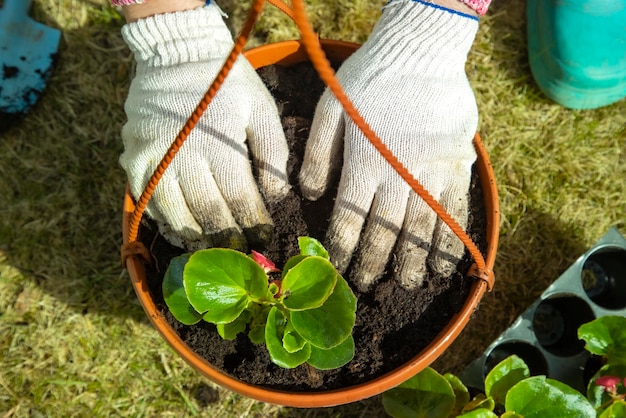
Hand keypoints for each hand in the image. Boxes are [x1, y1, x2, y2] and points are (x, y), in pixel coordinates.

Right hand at [120, 5, 288, 250]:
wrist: (178, 52)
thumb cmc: (227, 82)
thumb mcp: (261, 109)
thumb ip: (272, 153)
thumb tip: (278, 197)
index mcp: (220, 142)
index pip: (240, 197)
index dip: (254, 224)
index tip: (266, 241)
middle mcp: (183, 154)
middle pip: (208, 211)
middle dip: (228, 238)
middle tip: (242, 258)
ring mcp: (154, 158)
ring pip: (175, 213)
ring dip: (196, 238)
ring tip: (212, 255)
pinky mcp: (134, 158)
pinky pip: (148, 201)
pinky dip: (166, 223)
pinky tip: (182, 235)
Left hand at [299, 0, 479, 290]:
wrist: (420, 50)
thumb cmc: (369, 77)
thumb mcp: (330, 107)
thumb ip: (317, 152)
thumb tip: (307, 194)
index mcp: (362, 163)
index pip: (349, 218)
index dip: (342, 249)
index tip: (338, 272)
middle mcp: (396, 174)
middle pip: (384, 231)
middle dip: (374, 263)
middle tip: (368, 286)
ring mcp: (430, 171)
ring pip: (421, 227)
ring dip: (414, 260)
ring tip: (409, 284)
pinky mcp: (456, 164)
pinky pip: (454, 209)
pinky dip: (451, 238)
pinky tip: (446, 262)